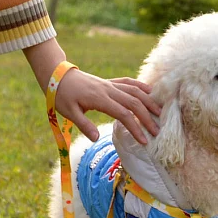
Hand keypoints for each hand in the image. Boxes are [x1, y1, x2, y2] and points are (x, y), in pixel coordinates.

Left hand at [22, 38, 160, 143]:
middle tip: (156, 132)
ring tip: (159, 113)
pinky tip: (150, 91)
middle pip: (134, 103)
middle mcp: (108, 90)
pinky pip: (128, 82)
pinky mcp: (109, 82)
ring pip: (134, 91)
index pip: (123, 114)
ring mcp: (110, 84)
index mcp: (99, 99)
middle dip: (147, 118)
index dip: (135, 128)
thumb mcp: (69, 112)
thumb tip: (96, 139)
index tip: (144, 141)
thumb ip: (84, 125)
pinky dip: (140, 86)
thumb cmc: (62, 96)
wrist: (58, 76)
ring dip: (148, 102)